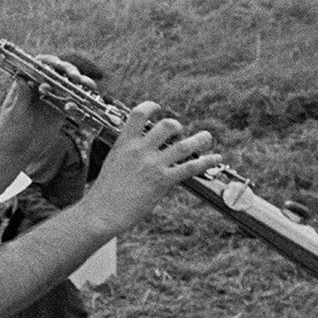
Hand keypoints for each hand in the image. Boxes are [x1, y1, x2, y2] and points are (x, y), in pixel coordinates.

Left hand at [0, 57, 78, 164]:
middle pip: (58, 72)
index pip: (39, 66)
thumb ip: (20, 97)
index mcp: (27, 84)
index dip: (49, 62)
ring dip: (80, 83)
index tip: (56, 64)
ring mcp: (52, 99)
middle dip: (68, 70)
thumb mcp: (13, 113)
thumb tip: (21, 78)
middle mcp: (41, 88)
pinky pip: (73, 103)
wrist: (17, 152)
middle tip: (74, 76)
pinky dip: (77, 102)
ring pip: (69, 85)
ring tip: (87, 84)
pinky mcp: (61, 112)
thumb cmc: (9, 131)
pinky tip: (74, 106)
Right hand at [82, 101, 218, 235]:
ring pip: (185, 145)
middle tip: (180, 132)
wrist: (102, 212)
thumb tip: (141, 146)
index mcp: (124, 143)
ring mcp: (153, 165)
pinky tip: (215, 158)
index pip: (139, 114)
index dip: (151, 106)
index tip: (157, 107)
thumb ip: (128, 151)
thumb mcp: (112, 162)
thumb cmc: (104, 191)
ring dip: (200, 139)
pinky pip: (191, 167)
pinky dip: (207, 161)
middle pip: (167, 126)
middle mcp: (140, 150)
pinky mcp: (163, 181)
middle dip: (177, 126)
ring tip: (206, 137)